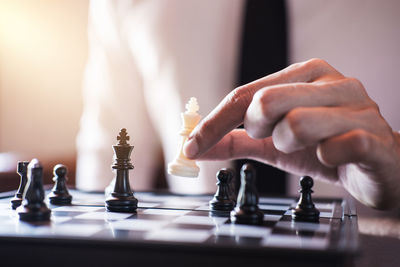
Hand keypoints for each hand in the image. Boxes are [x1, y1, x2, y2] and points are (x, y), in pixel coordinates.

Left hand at [184, 58, 399, 208]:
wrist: (380, 167)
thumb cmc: (327, 147)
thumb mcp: (275, 142)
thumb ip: (237, 141)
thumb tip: (196, 146)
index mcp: (305, 75)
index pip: (245, 94)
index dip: (214, 123)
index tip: (192, 146)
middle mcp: (330, 83)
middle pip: (266, 101)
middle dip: (259, 130)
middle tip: (274, 139)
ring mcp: (356, 107)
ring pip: (296, 124)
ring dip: (290, 146)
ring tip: (309, 148)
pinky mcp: (374, 137)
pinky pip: (335, 147)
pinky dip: (325, 159)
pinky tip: (334, 158)